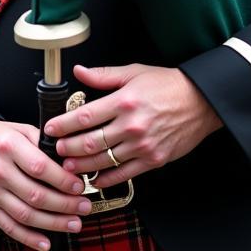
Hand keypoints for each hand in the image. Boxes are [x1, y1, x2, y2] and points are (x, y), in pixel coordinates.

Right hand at [0, 118, 91, 250]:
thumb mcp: (19, 129)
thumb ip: (42, 142)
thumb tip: (70, 159)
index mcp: (9, 147)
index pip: (41, 168)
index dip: (63, 180)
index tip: (80, 186)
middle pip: (36, 195)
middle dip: (65, 205)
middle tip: (84, 207)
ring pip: (25, 215)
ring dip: (53, 223)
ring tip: (74, 224)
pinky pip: (9, 228)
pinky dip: (29, 238)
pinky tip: (46, 242)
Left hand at [45, 63, 222, 187]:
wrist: (201, 102)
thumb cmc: (168, 84)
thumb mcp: (134, 72)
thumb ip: (104, 75)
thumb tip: (79, 71)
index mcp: (124, 101)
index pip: (84, 116)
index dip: (62, 125)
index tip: (50, 128)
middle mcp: (131, 125)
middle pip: (90, 142)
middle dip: (68, 148)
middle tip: (56, 150)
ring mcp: (142, 145)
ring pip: (103, 161)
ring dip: (81, 166)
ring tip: (68, 166)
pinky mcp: (152, 160)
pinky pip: (123, 174)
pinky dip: (106, 179)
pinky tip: (95, 178)